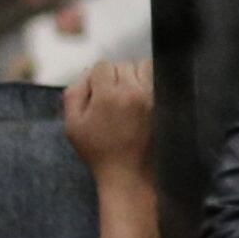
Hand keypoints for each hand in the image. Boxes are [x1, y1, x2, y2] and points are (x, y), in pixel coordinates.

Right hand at [61, 59, 155, 179]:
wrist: (129, 173)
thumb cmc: (99, 151)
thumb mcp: (73, 125)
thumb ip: (74, 94)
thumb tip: (87, 76)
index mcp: (109, 95)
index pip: (103, 66)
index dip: (96, 78)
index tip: (96, 94)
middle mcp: (134, 91)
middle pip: (123, 64)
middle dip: (114, 76)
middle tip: (111, 97)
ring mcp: (153, 96)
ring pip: (144, 67)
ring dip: (134, 75)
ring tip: (128, 95)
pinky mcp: (165, 104)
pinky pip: (159, 80)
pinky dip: (150, 82)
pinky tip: (142, 99)